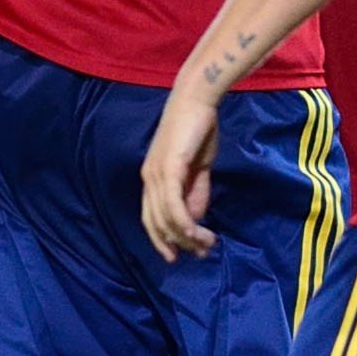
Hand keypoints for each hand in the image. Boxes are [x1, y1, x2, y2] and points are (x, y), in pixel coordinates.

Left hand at [139, 97, 218, 260]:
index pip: (151, 219)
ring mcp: (156, 174)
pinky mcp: (168, 168)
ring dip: (187, 236)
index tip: (182, 255)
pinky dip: (184, 223)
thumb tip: (196, 220)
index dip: (164, 240)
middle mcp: (149, 179)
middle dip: (180, 243)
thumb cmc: (198, 130)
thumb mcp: (198, 168)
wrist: (197, 100)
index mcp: (152, 178)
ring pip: (166, 218)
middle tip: (203, 251)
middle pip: (157, 224)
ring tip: (207, 243)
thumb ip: (196, 192)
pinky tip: (197, 232)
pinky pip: (173, 205)